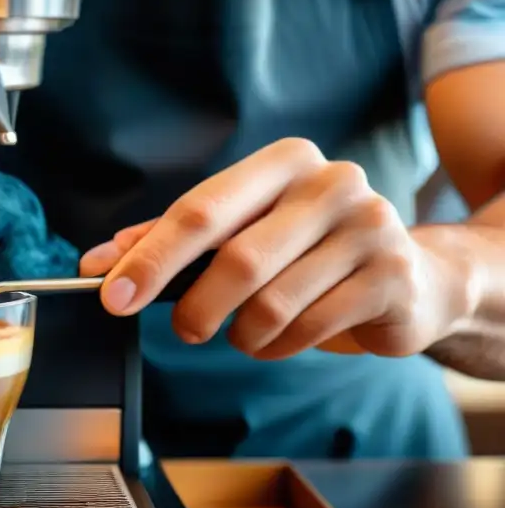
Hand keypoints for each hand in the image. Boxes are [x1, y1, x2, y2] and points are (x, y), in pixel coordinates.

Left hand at [80, 138, 469, 359]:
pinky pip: (309, 327)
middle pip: (236, 258)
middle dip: (196, 307)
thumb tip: (98, 263)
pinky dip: (279, 346)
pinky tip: (279, 340)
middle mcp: (331, 182)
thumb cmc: (305, 251)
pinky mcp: (392, 275)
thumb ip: (169, 242)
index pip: (199, 209)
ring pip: (273, 302)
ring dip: (243, 334)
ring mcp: (370, 226)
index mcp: (284, 161)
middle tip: (185, 330)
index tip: (112, 294)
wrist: (410, 276)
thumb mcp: (240, 233)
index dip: (150, 257)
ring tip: (243, 334)